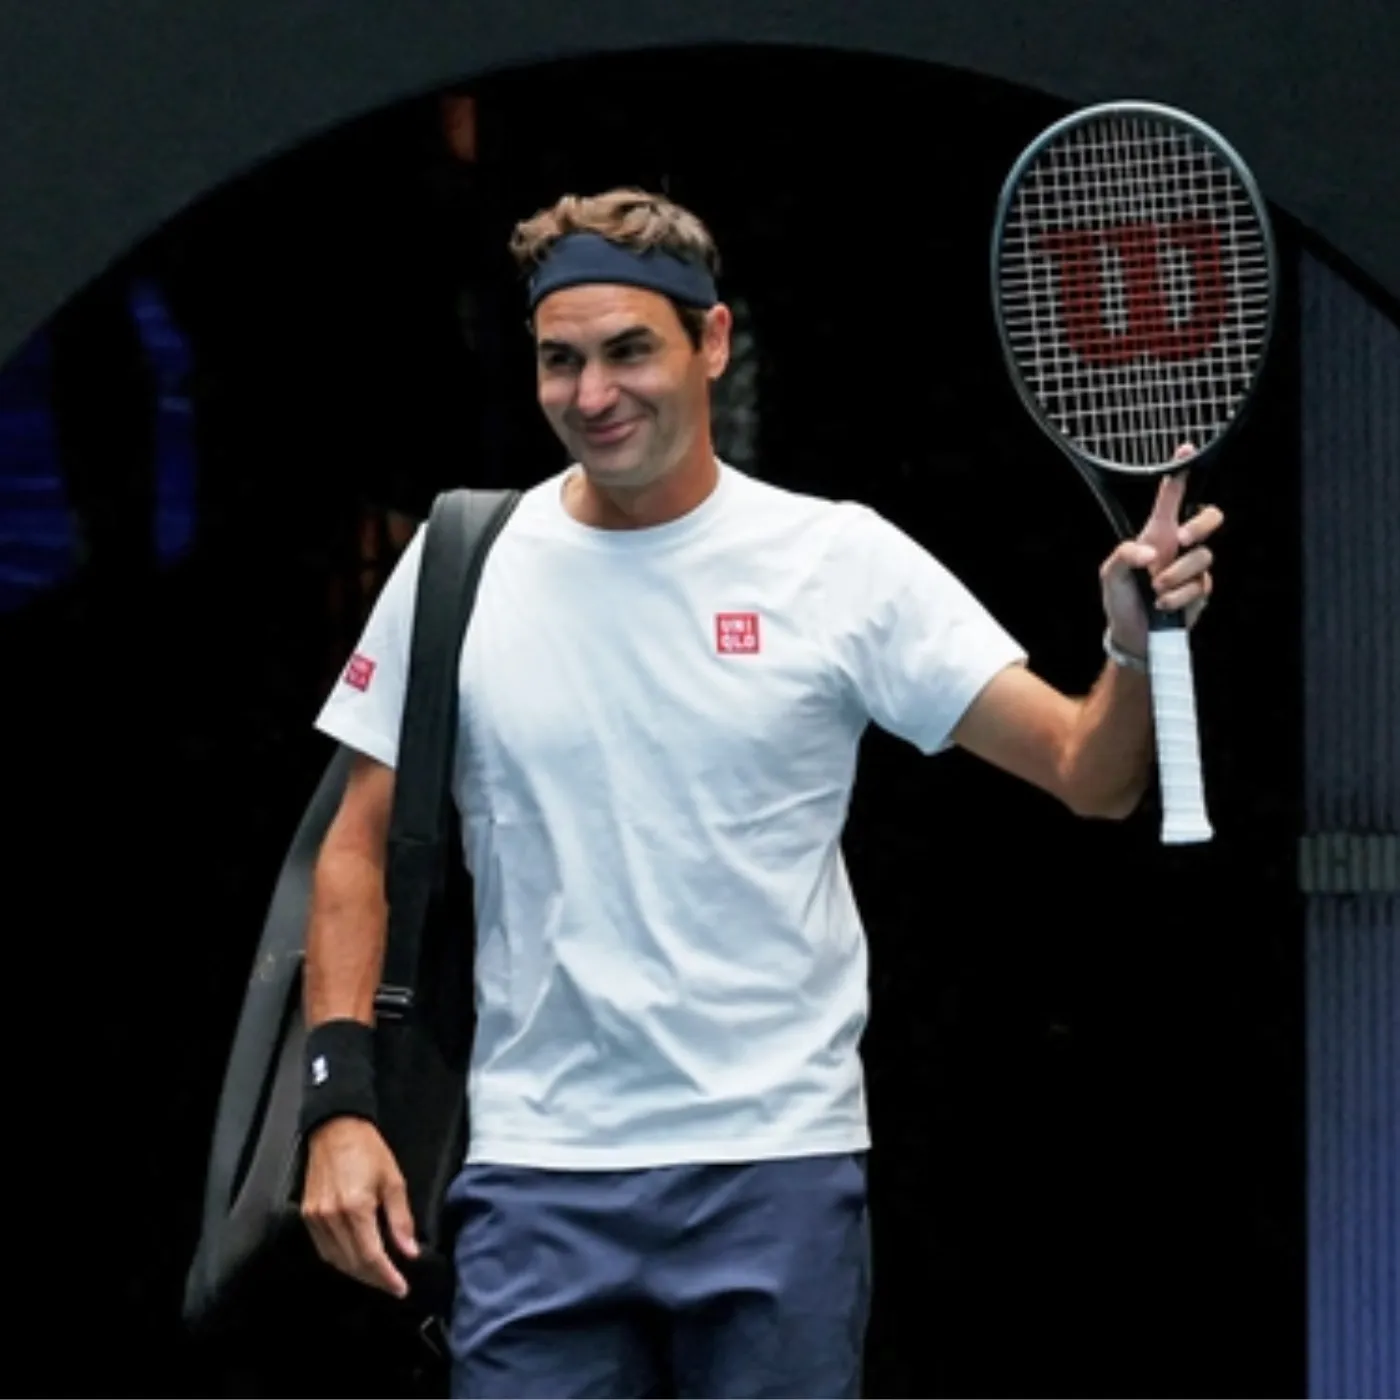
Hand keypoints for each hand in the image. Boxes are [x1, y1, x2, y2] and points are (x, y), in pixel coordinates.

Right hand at [301, 1117, 418, 1297]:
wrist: (336, 1128)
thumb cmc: (367, 1149)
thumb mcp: (394, 1180)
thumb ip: (401, 1220)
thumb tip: (409, 1250)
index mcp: (355, 1208)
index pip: (371, 1256)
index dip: (387, 1277)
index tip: (401, 1288)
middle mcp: (331, 1217)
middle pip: (353, 1263)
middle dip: (374, 1279)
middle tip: (392, 1284)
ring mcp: (316, 1218)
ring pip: (336, 1260)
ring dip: (357, 1273)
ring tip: (377, 1276)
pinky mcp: (307, 1215)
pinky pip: (323, 1249)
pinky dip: (340, 1259)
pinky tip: (355, 1259)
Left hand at [1100, 443, 1223, 657]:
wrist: (1134, 635)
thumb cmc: (1120, 600)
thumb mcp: (1109, 575)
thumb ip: (1123, 555)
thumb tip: (1150, 553)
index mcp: (1155, 534)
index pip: (1171, 498)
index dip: (1179, 474)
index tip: (1186, 448)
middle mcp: (1178, 546)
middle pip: (1209, 516)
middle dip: (1201, 524)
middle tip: (1179, 539)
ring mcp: (1192, 568)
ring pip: (1202, 556)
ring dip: (1175, 575)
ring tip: (1155, 590)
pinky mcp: (1201, 590)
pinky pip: (1200, 585)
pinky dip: (1178, 596)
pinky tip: (1163, 605)